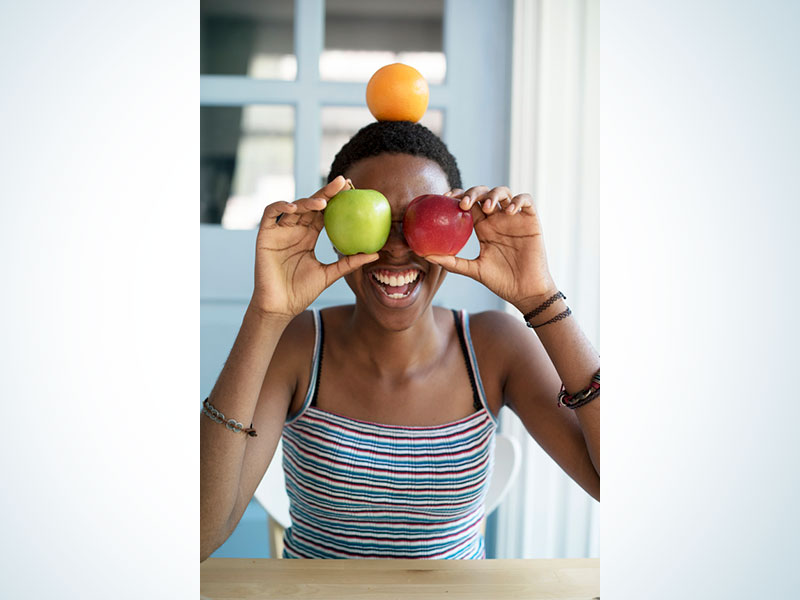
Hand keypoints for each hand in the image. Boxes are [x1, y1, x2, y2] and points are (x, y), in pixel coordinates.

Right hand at [251, 176, 378, 318]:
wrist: (280, 307)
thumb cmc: (303, 292)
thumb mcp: (330, 274)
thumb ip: (349, 262)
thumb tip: (376, 253)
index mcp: (308, 236)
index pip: (323, 213)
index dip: (335, 200)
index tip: (351, 189)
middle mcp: (294, 230)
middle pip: (310, 205)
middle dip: (325, 192)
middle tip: (341, 182)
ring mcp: (279, 232)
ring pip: (292, 207)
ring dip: (307, 201)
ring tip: (323, 203)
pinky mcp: (265, 236)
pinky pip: (269, 214)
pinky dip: (280, 206)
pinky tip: (293, 208)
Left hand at [424, 186, 556, 310]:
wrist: (525, 291)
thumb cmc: (501, 282)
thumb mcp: (473, 270)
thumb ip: (452, 262)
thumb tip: (425, 255)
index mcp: (483, 228)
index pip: (468, 203)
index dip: (457, 195)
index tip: (444, 198)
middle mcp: (497, 220)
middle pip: (483, 193)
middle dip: (472, 192)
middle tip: (463, 204)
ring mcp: (514, 218)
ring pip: (503, 192)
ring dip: (493, 195)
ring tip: (487, 208)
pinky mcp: (531, 220)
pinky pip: (525, 200)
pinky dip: (517, 200)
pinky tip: (509, 211)